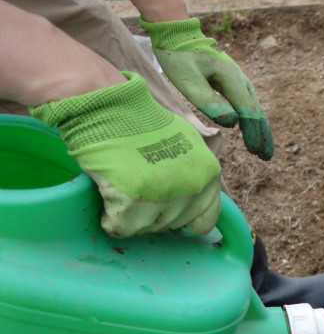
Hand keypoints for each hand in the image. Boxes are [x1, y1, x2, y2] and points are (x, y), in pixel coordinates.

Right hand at [30, 72, 221, 237]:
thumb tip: (191, 196)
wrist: (107, 104)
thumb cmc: (140, 119)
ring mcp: (164, 197)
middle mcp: (192, 188)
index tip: (163, 211)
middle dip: (151, 216)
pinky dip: (109, 220)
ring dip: (130, 218)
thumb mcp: (185, 142)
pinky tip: (105, 203)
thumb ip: (193, 172)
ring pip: (145, 229)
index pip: (204, 220)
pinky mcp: (132, 202)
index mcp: (208, 174)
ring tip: (118, 192)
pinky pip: (120, 228)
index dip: (180, 219)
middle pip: (171, 225)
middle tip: (133, 194)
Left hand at [140, 17, 273, 159]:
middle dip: (262, 135)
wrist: (177, 35)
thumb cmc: (179, 57)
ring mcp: (238, 79)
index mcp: (231, 79)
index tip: (255, 152)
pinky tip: (250, 129)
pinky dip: (251, 119)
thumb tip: (233, 123)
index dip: (253, 133)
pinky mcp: (232, 81)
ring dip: (259, 129)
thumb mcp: (188, 81)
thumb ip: (209, 101)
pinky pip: (246, 103)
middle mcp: (240, 79)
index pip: (247, 111)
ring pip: (253, 108)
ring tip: (262, 149)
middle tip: (266, 157)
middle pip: (256, 111)